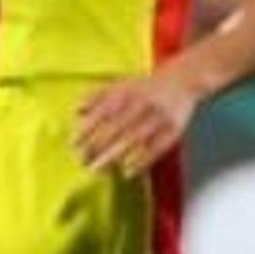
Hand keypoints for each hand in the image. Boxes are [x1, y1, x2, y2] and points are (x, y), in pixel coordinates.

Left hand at [74, 67, 202, 173]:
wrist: (182, 81)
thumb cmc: (145, 87)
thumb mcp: (120, 84)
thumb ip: (97, 95)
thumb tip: (76, 111)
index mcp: (126, 93)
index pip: (102, 113)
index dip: (87, 129)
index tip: (73, 145)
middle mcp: (141, 104)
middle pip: (116, 128)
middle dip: (97, 146)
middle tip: (82, 162)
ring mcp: (158, 118)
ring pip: (134, 139)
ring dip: (114, 156)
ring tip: (98, 170)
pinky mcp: (173, 130)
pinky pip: (156, 149)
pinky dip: (141, 161)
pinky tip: (127, 172)